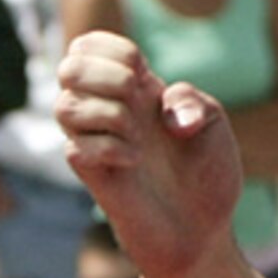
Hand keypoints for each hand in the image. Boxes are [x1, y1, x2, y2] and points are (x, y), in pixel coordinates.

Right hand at [57, 30, 243, 277]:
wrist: (205, 231)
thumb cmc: (208, 174)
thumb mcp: (214, 124)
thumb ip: (193, 100)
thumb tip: (161, 112)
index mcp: (133, 90)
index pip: (89, 46)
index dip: (110, 47)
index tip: (143, 71)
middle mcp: (108, 112)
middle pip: (68, 66)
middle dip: (104, 73)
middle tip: (137, 98)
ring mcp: (96, 144)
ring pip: (63, 106)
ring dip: (107, 113)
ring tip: (139, 137)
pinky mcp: (94, 178)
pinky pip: (74, 149)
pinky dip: (109, 148)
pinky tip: (134, 161)